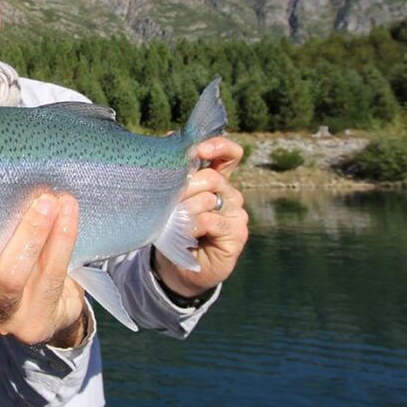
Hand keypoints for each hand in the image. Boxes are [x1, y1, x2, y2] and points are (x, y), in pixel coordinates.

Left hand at [154, 137, 248, 297]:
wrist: (176, 268)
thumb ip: (175, 173)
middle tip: (169, 198)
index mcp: (217, 180)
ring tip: (173, 220)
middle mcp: (230, 194)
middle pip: (213, 176)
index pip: (229, 155)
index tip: (200, 149)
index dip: (218, 146)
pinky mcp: (237, 234)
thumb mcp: (170, 198)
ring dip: (185, 208)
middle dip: (186, 185)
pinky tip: (185, 233)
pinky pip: (211, 220)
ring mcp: (236, 214)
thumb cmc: (172, 228)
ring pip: (210, 198)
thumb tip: (170, 138)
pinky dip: (192, 225)